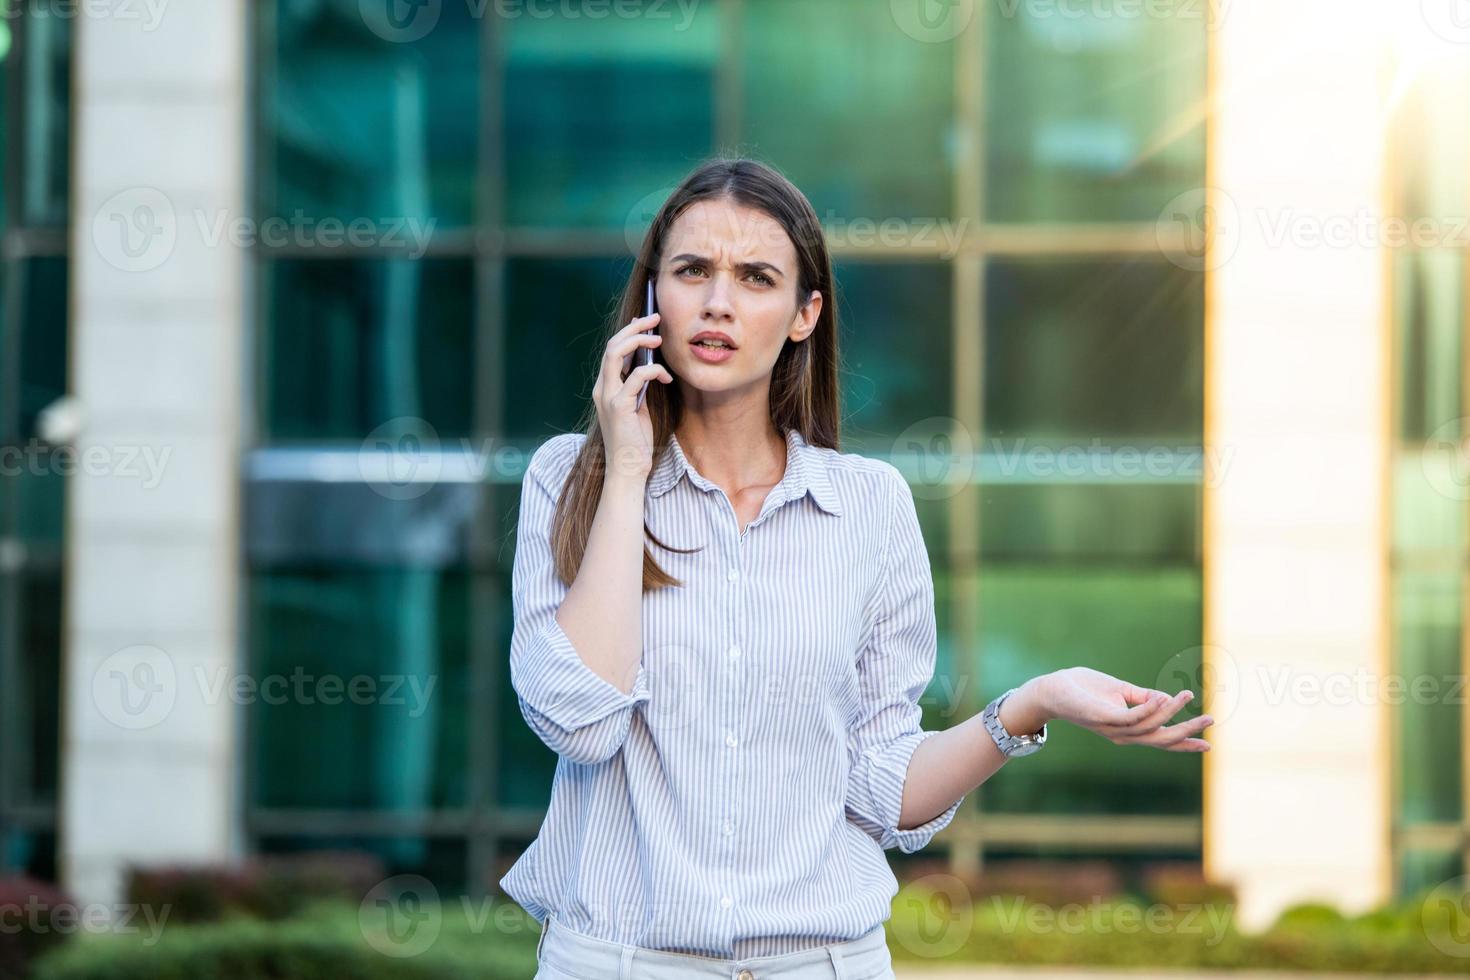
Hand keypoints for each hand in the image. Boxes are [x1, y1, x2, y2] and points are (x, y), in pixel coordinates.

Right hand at [593, 311, 672, 481]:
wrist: (628, 469)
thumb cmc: (635, 441)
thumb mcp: (638, 407)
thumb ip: (638, 387)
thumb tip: (650, 364)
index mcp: (605, 387)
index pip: (612, 351)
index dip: (628, 332)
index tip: (645, 321)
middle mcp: (602, 388)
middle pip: (612, 345)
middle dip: (634, 328)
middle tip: (655, 318)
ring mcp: (608, 396)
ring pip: (616, 353)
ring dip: (638, 340)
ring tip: (658, 338)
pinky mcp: (619, 406)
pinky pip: (637, 376)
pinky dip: (654, 371)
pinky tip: (667, 378)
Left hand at [1040, 667, 1213, 751]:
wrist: (1053, 689)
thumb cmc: (1084, 689)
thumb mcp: (1120, 691)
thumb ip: (1143, 697)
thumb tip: (1168, 698)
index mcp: (1129, 730)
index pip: (1161, 739)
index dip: (1185, 744)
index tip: (1209, 745)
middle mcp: (1122, 734)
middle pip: (1161, 739)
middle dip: (1186, 732)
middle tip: (1210, 720)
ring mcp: (1112, 728)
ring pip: (1148, 727)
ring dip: (1171, 713)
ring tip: (1188, 696)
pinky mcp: (1101, 717)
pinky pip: (1129, 717)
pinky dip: (1148, 709)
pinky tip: (1162, 698)